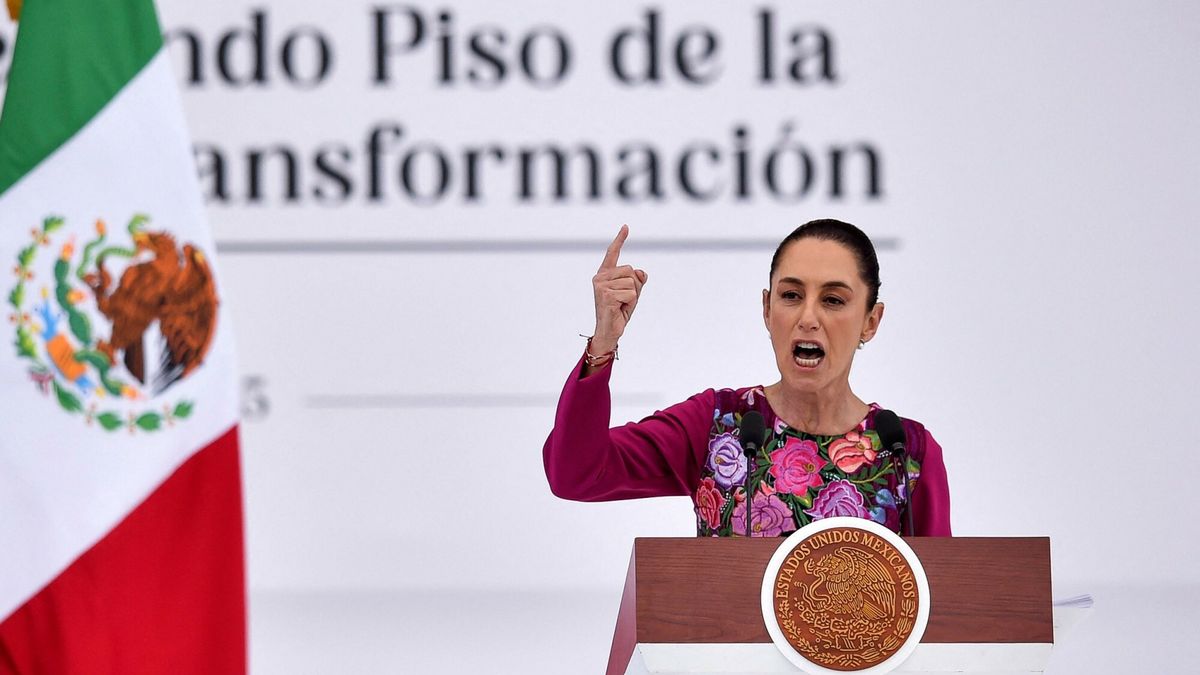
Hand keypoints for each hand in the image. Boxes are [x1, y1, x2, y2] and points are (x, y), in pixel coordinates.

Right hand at [591, 225, 646, 353]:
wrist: (609, 331)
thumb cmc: (619, 310)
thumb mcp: (632, 292)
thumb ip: (638, 280)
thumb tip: (641, 272)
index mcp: (605, 274)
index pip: (612, 253)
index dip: (620, 240)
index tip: (626, 227)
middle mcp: (600, 277)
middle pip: (631, 271)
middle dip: (634, 287)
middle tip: (624, 300)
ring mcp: (601, 286)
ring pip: (632, 283)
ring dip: (632, 297)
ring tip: (621, 305)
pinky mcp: (606, 295)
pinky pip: (631, 294)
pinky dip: (630, 304)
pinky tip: (619, 309)